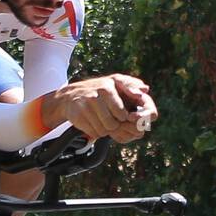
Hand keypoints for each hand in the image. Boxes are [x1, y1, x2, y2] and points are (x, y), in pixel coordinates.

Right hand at [43, 74, 157, 141]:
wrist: (70, 96)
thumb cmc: (97, 90)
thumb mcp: (114, 82)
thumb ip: (131, 85)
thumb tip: (146, 89)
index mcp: (108, 87)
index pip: (122, 114)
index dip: (122, 119)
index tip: (120, 116)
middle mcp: (95, 95)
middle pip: (113, 124)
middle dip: (113, 126)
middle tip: (109, 119)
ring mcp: (85, 106)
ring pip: (103, 130)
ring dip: (104, 130)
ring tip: (101, 121)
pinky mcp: (77, 115)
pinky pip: (93, 133)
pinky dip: (95, 132)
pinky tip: (92, 124)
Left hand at [108, 74, 157, 142]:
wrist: (95, 98)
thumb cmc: (109, 86)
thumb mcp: (118, 81)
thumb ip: (130, 84)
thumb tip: (145, 89)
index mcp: (145, 103)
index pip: (152, 114)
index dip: (143, 117)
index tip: (130, 117)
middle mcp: (143, 116)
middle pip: (144, 127)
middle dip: (131, 126)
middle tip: (118, 124)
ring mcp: (135, 126)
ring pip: (136, 135)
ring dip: (123, 130)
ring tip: (111, 124)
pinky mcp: (125, 133)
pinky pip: (124, 138)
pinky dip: (116, 134)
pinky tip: (108, 128)